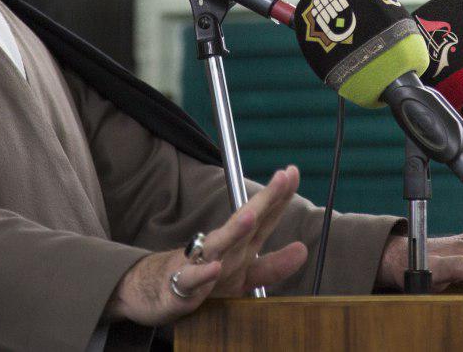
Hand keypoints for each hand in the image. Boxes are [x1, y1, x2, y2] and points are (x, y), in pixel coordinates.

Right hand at [105, 166, 308, 325]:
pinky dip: (202, 273)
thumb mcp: (244, 276)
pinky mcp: (183, 287)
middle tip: (282, 176)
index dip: (280, 196)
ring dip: (235, 230)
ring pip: (219, 245)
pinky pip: (193, 280)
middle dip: (265, 200)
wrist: (158, 291)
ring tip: (253, 214)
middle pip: (246, 221)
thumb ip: (274, 265)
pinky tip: (214, 267)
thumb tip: (303, 249)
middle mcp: (223, 248)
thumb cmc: (206, 280)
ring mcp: (201, 263)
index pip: (264, 217)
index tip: (293, 171)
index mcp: (240, 245)